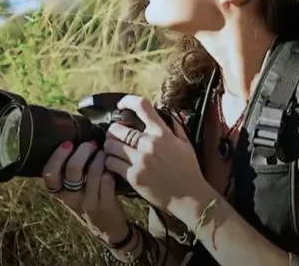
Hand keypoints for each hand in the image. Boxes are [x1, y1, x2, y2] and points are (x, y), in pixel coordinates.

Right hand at [41, 140, 132, 247]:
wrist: (106, 228)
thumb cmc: (87, 202)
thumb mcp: (71, 193)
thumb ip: (69, 173)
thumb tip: (73, 140)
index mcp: (60, 193)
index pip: (49, 175)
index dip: (57, 157)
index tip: (68, 143)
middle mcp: (72, 199)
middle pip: (72, 170)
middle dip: (83, 151)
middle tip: (91, 144)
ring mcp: (89, 202)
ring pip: (94, 173)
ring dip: (100, 158)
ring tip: (103, 152)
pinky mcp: (106, 204)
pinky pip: (108, 181)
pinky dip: (110, 170)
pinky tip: (112, 166)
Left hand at [103, 95, 212, 222]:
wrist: (189, 197)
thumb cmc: (188, 170)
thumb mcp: (185, 144)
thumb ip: (175, 126)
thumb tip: (166, 113)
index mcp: (162, 133)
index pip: (142, 107)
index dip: (128, 101)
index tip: (121, 104)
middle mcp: (150, 144)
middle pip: (118, 128)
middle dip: (113, 130)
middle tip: (114, 135)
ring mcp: (140, 161)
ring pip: (110, 146)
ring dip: (109, 146)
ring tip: (113, 150)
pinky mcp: (133, 176)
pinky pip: (111, 164)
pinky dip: (110, 162)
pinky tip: (114, 164)